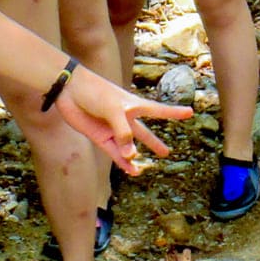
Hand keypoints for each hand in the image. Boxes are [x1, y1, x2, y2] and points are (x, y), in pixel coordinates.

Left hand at [54, 66, 190, 175]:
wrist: (69, 90)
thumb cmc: (94, 91)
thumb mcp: (113, 109)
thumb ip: (123, 132)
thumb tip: (131, 156)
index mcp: (133, 105)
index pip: (158, 110)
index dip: (174, 112)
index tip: (190, 112)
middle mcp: (124, 118)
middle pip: (143, 133)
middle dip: (154, 141)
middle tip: (166, 153)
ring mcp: (112, 129)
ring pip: (128, 147)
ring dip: (135, 157)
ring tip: (143, 170)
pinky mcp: (100, 137)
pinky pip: (115, 153)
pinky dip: (122, 163)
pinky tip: (131, 171)